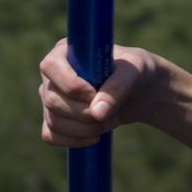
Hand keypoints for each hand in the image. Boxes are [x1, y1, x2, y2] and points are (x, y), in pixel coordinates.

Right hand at [38, 38, 156, 146]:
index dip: (71, 86)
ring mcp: (51, 97)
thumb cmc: (136, 72)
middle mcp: (53, 74)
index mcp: (65, 51)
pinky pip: (50, 135)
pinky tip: (96, 136)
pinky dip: (73, 140)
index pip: (51, 66)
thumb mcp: (134, 71)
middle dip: (85, 114)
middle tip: (114, 116)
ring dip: (85, 129)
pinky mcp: (55, 118)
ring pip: (53, 120)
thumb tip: (96, 113)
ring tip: (112, 122)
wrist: (140, 91)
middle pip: (52, 99)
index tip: (95, 95)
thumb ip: (117, 86)